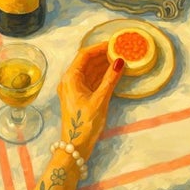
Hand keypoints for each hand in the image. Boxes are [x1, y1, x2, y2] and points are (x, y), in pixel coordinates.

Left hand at [58, 41, 125, 157]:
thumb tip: (120, 62)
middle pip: (87, 61)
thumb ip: (110, 79)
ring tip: (120, 60)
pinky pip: (91, 81)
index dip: (99, 47)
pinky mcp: (79, 97)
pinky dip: (101, 76)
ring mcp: (73, 89)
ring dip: (103, 65)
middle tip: (120, 51)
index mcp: (70, 78)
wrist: (75, 146)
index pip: (85, 55)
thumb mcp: (100, 100)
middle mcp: (69, 81)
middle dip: (103, 55)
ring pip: (90, 71)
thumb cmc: (85, 124)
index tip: (114, 43)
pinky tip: (113, 73)